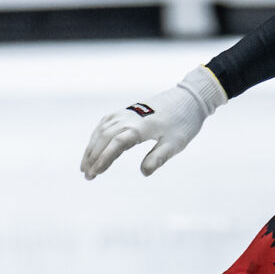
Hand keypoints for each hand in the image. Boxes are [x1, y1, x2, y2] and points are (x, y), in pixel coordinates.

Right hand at [81, 67, 226, 178]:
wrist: (189, 98)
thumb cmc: (184, 123)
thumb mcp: (175, 144)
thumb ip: (158, 158)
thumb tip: (143, 172)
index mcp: (140, 128)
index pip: (115, 145)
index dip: (103, 160)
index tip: (94, 174)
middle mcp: (129, 118)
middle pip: (104, 138)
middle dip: (93, 157)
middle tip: (87, 175)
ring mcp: (127, 112)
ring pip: (102, 130)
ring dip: (92, 147)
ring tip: (85, 165)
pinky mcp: (128, 110)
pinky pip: (106, 122)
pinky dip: (97, 134)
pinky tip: (94, 143)